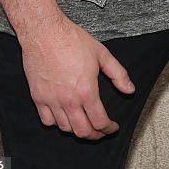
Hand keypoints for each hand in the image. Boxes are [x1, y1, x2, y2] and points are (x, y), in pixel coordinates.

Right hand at [20, 14, 135, 139]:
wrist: (45, 32)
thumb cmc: (72, 40)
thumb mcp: (102, 54)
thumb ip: (118, 74)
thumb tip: (130, 90)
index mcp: (86, 91)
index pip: (100, 121)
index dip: (109, 128)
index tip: (112, 127)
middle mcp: (69, 100)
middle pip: (82, 131)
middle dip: (95, 135)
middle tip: (100, 131)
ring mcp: (51, 100)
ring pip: (65, 128)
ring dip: (77, 130)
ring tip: (84, 123)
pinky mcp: (38, 97)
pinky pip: (47, 120)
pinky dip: (56, 123)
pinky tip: (63, 116)